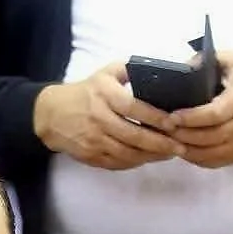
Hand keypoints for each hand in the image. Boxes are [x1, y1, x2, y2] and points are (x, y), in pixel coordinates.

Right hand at [33, 62, 178, 170]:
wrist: (52, 115)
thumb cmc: (85, 92)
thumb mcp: (105, 73)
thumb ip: (129, 70)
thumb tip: (158, 70)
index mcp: (104, 95)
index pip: (134, 108)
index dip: (156, 118)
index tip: (175, 122)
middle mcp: (99, 118)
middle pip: (134, 135)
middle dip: (161, 143)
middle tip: (180, 145)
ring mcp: (94, 140)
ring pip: (128, 153)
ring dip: (151, 156)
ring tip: (169, 153)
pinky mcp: (91, 156)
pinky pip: (117, 163)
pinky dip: (135, 162)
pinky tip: (148, 158)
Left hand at [166, 54, 232, 166]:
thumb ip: (211, 59)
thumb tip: (186, 64)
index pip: (215, 114)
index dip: (192, 117)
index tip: (173, 116)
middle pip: (209, 137)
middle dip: (183, 135)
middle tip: (164, 129)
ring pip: (210, 154)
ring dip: (187, 150)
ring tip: (169, 141)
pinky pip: (215, 162)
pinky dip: (196, 159)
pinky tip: (183, 150)